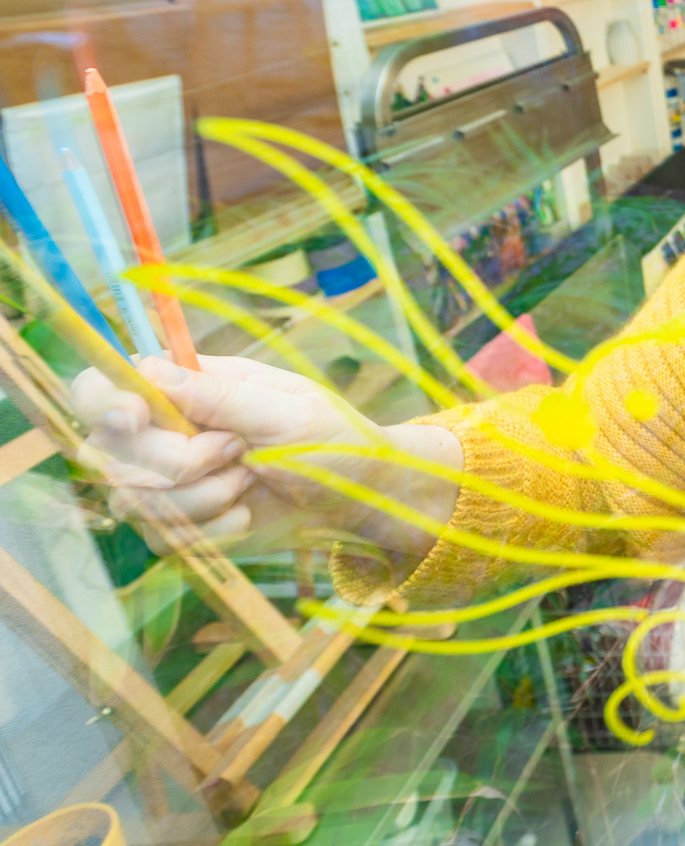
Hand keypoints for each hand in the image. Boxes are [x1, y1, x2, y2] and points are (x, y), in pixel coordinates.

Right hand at [74, 354, 456, 557]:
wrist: (356, 500)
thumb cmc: (332, 440)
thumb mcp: (289, 411)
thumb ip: (221, 396)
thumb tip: (150, 371)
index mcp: (186, 387)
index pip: (102, 387)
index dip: (104, 402)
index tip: (133, 417)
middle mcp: (163, 433)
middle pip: (110, 453)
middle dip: (178, 459)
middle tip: (238, 450)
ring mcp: (163, 484)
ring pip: (136, 502)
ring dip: (205, 496)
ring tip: (252, 477)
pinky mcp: (175, 528)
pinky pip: (166, 538)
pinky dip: (214, 529)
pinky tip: (247, 512)